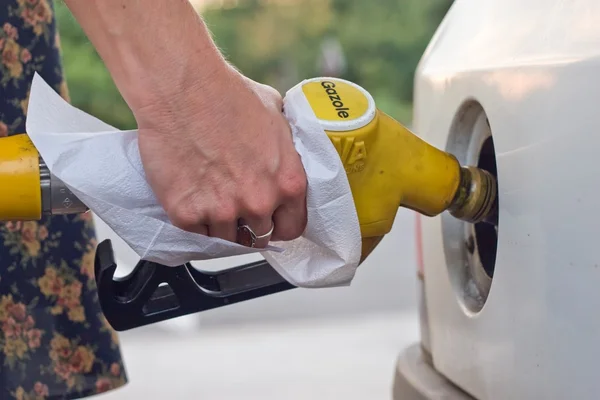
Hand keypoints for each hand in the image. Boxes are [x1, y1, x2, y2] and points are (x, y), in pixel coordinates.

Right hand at [134, 66, 307, 246]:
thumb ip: (284, 148)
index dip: (280, 224)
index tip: (269, 220)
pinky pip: (195, 232)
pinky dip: (193, 219)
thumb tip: (285, 154)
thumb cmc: (227, 94)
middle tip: (235, 205)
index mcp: (288, 183)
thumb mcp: (277, 116)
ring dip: (220, 224)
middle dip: (249, 225)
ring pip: (226, 239)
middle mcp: (259, 202)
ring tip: (210, 198)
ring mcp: (222, 211)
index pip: (293, 228)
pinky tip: (191, 195)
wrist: (182, 88)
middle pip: (259, 237)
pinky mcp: (186, 214)